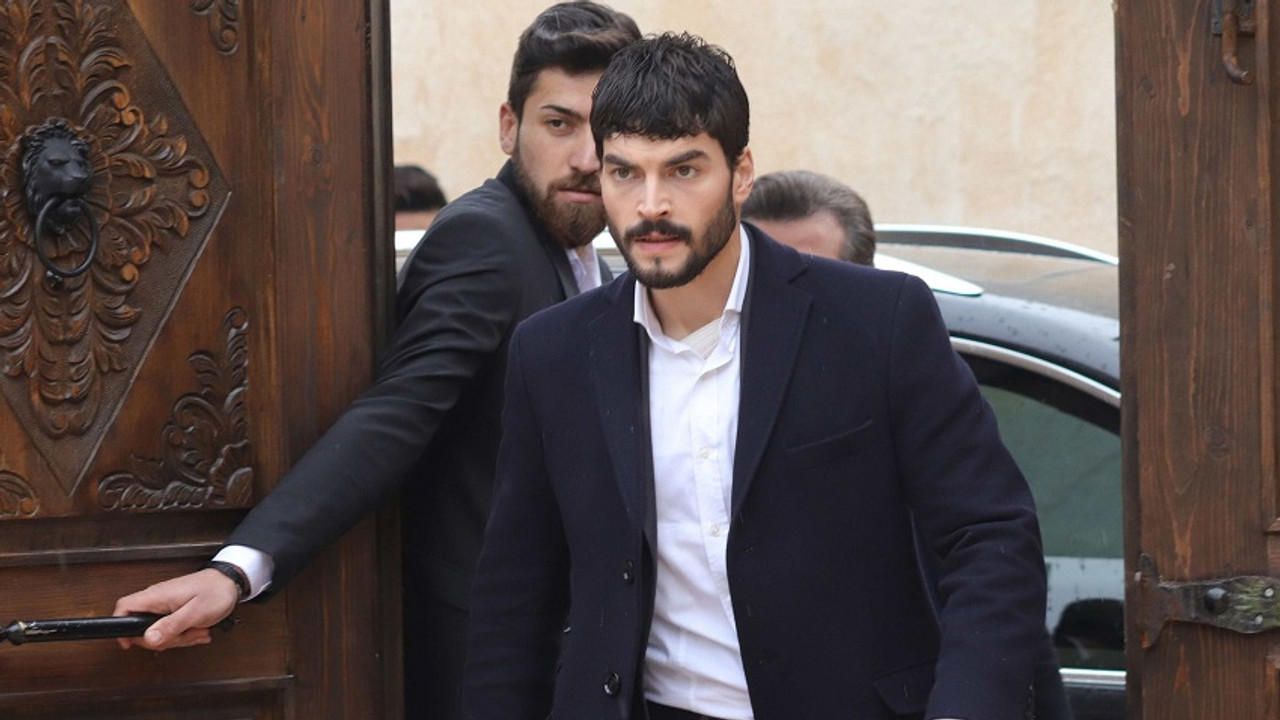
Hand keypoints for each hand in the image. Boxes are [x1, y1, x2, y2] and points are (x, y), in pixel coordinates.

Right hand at [113, 568, 239, 650]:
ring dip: (180, 638)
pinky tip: (198, 630)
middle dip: (164, 639)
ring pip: (159, 632)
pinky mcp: (174, 611)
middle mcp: (157, 600)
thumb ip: (171, 626)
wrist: (231, 582)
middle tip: (184, 636)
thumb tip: (149, 639)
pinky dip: (185, 634)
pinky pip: (172, 629)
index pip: (124, 608)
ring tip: (197, 630)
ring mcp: (165, 606)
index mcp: (157, 596)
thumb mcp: (195, 612)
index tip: (128, 643)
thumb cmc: (216, 591)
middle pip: (142, 629)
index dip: (120, 626)